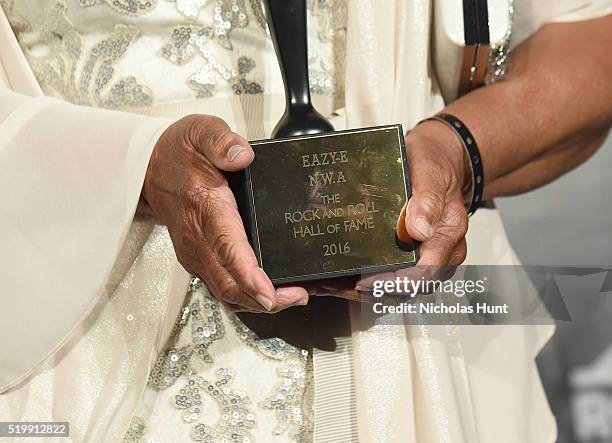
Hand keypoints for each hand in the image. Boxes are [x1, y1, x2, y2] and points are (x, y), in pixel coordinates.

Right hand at [140, 115, 308, 311]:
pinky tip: (267, 294)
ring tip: (291, 298)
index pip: (227, 249)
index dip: (250, 276)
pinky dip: (246, 296)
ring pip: (226, 291)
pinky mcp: (198, 258)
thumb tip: (242, 154)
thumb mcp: (200, 132)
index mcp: (205, 208)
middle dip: (264, 299)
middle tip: (297, 297)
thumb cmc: (177, 154)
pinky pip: (222, 286)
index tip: (269, 293)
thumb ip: (221, 141)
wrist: (148, 169)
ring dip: (256, 303)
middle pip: (229, 283)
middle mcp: (198, 238)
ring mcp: (196, 252)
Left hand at [305, 120, 470, 300]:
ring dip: (361, 288)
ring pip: (393, 286)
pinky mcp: (407, 254)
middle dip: (369, 291)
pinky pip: (387, 272)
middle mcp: (436, 253)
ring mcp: (422, 256)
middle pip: (404, 287)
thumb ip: (428, 200)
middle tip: (334, 285)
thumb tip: (420, 229)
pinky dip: (363, 277)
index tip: (365, 280)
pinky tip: (338, 275)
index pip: (423, 274)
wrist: (439, 157)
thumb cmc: (437, 164)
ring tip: (329, 283)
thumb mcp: (431, 173)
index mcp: (446, 237)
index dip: (393, 282)